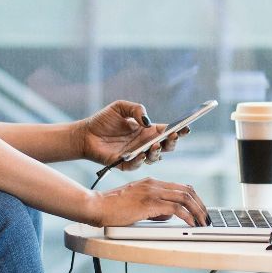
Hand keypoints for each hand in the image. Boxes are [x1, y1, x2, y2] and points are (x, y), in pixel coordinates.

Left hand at [75, 100, 189, 169]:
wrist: (85, 134)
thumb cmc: (104, 120)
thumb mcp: (121, 107)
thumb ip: (136, 109)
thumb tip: (147, 121)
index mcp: (148, 131)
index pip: (167, 131)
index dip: (178, 130)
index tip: (186, 127)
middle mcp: (145, 144)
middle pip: (166, 146)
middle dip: (172, 142)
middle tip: (172, 136)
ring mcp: (136, 155)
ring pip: (154, 158)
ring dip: (157, 152)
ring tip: (155, 145)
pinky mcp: (124, 164)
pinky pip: (135, 165)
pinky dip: (140, 160)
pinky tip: (141, 154)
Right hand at [87, 178, 209, 226]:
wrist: (97, 206)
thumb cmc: (112, 208)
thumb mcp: (137, 205)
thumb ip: (153, 208)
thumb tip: (168, 216)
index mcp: (152, 182)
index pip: (181, 187)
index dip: (195, 199)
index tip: (200, 210)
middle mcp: (154, 184)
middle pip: (187, 190)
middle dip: (200, 205)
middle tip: (206, 218)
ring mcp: (152, 192)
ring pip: (185, 198)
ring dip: (197, 212)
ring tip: (202, 223)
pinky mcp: (149, 203)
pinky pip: (175, 209)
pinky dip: (187, 217)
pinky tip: (191, 224)